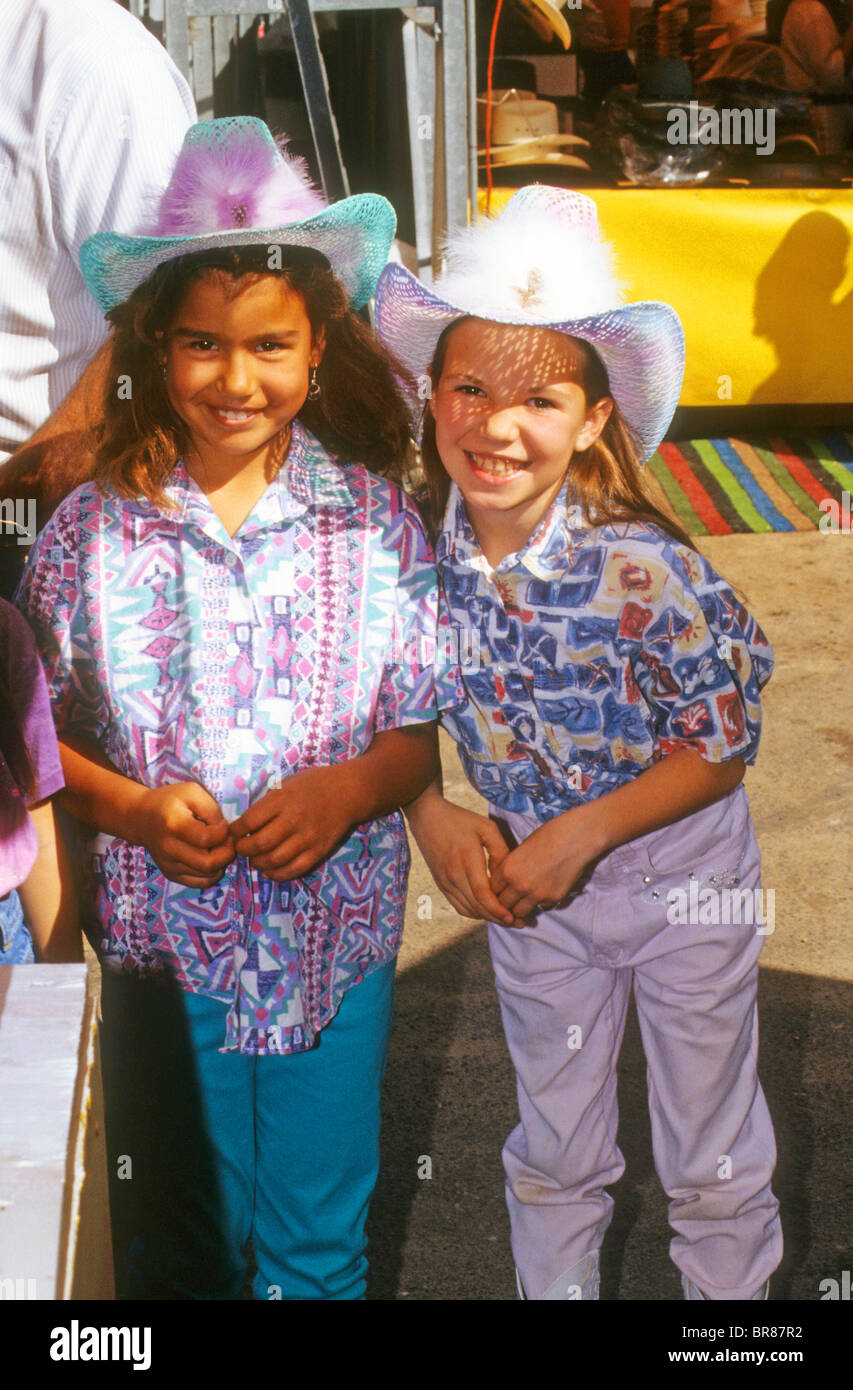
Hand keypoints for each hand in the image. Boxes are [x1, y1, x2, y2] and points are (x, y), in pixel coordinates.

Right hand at [131, 781, 234, 888]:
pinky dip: (212, 873)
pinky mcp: (171, 874)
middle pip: (209, 863)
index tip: (223, 824)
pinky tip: (211, 858)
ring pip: (207, 875)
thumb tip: (225, 832)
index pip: (207, 839)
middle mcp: (170, 849)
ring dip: (221, 862)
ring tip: (218, 847)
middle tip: (228, 840)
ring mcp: (169, 865)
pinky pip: (200, 882)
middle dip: (227, 852)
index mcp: (174, 825)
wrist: (141, 816)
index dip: (224, 832)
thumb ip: (212, 810)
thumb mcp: (192, 792)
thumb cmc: (169, 801)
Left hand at [229, 767, 357, 879]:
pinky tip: (269, 871)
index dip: (235, 830)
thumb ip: (268, 802)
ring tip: (255, 859)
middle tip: (241, 848)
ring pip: (274, 860)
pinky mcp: (318, 851)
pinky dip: (277, 874)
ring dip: (258, 863)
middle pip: (259, 844)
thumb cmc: (314, 783)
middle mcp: (293, 820)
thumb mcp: (287, 783)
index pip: (249, 821)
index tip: (233, 832)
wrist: (348, 791)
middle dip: (243, 849)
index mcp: (282, 800)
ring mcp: (307, 838)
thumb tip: (245, 823)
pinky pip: (293, 870)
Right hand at [407, 789, 518, 925]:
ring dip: (487, 917)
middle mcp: (453, 875)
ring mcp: (445, 882)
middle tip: (519, 922)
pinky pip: (458, 906)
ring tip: (506, 919)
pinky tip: (487, 911)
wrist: (427, 816)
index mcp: (467, 860)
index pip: (483, 895)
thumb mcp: (487, 828)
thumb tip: (508, 876)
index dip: (498, 910)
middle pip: (477, 907)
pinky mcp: (440, 884)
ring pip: (468, 910)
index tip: (514, 917)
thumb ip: (501, 851)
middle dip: (498, 918)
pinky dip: (474, 912)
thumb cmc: (460, 819)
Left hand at [489, 808, 601, 921]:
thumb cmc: (549, 835)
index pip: (492, 890)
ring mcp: (537, 894)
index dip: (496, 890)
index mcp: (508, 869)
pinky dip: (540, 903)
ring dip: (521, 907)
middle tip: (512, 897)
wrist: (577, 837)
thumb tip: (506, 880)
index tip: (502, 888)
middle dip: (506, 901)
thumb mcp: (521, 848)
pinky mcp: (554, 898)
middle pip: (503, 904)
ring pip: (520, 912)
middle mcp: (520, 885)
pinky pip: (541, 907)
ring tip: (525, 899)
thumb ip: (511, 867)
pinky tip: (545, 891)